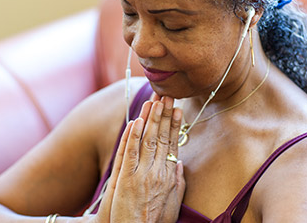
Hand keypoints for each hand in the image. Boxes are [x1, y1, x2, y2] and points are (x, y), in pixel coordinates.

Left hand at [109, 96, 185, 222]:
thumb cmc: (155, 222)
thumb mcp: (174, 204)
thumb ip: (178, 182)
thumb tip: (180, 165)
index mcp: (170, 176)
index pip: (174, 145)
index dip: (175, 126)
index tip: (178, 110)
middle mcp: (159, 172)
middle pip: (162, 138)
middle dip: (165, 115)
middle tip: (168, 96)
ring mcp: (143, 174)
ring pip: (148, 140)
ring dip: (151, 119)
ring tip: (155, 101)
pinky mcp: (127, 179)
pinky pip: (130, 152)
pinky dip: (133, 136)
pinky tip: (136, 120)